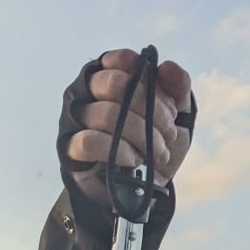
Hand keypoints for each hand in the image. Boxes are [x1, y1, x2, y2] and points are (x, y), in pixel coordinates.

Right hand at [65, 49, 194, 207]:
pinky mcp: (71, 148)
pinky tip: (136, 161)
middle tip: (170, 133)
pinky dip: (120, 151)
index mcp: (111, 75)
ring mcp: (76, 118)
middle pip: (115, 83)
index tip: (171, 108)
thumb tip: (168, 67)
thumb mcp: (178, 116)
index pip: (122, 60)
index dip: (151, 83)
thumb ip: (178, 88)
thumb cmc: (156, 143)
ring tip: (158, 153)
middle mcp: (87, 91)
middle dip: (152, 110)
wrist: (146, 188)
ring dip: (141, 135)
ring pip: (107, 113)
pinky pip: (90, 141)